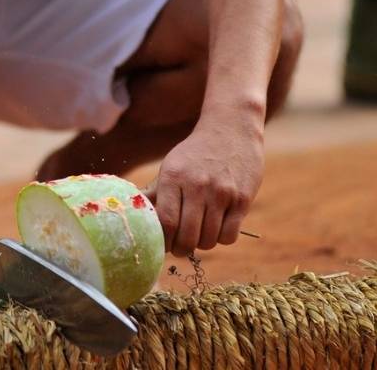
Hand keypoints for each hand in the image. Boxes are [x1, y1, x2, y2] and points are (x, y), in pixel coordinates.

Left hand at [144, 117, 263, 256]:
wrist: (231, 129)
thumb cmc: (196, 153)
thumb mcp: (171, 166)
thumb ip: (155, 193)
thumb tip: (135, 218)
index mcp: (173, 176)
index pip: (165, 222)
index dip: (163, 241)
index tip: (163, 245)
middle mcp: (197, 185)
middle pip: (187, 236)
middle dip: (181, 248)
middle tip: (181, 246)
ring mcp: (222, 192)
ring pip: (209, 240)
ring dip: (202, 244)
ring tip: (199, 233)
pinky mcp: (242, 199)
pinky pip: (229, 236)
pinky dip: (221, 238)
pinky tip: (217, 227)